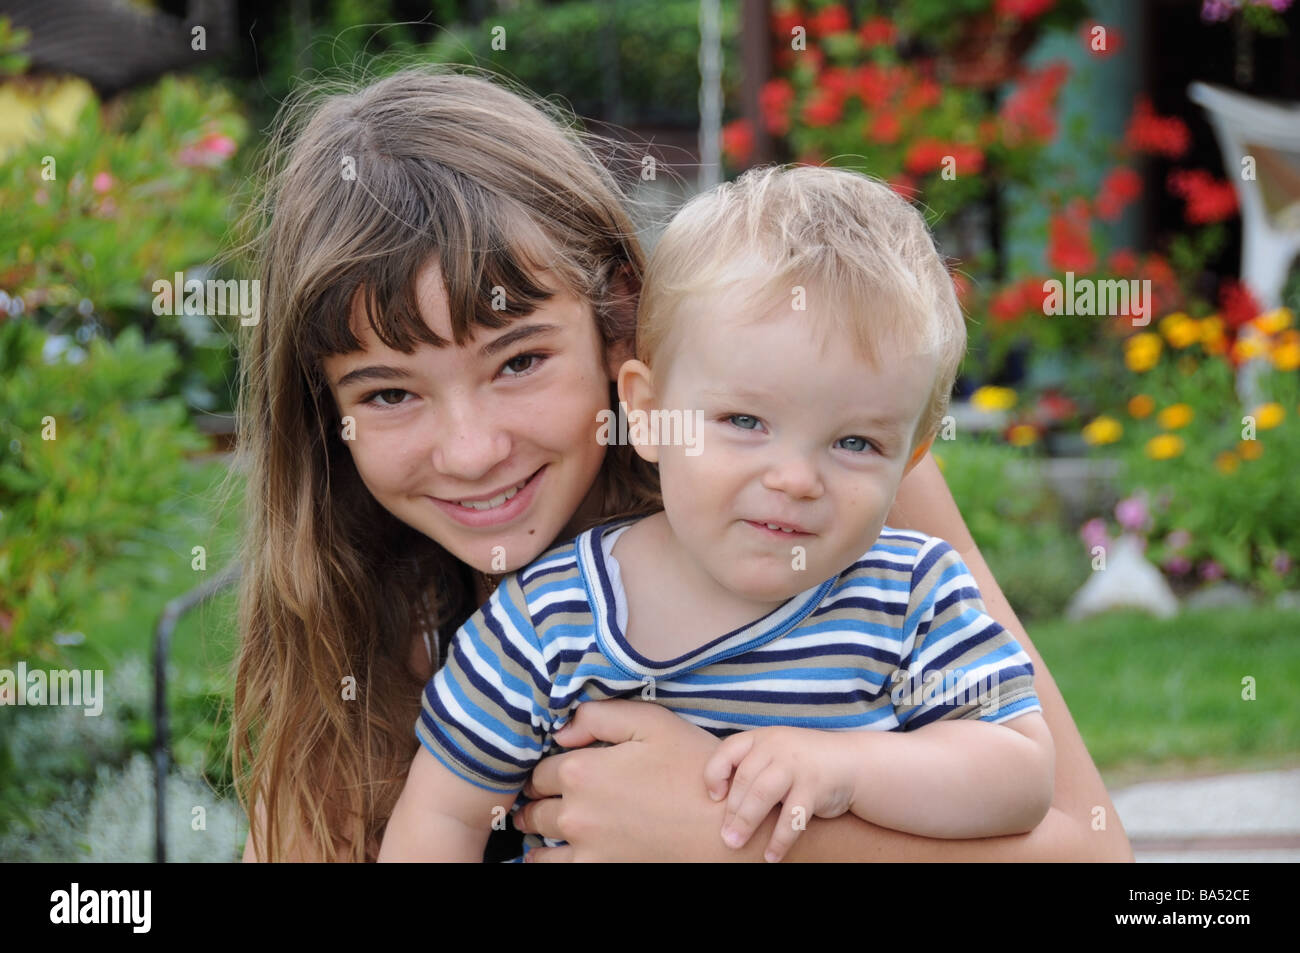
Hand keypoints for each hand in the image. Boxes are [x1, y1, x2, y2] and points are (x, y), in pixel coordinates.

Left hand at [514, 699, 743, 861]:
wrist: (724, 828)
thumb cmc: (692, 769)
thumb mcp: (651, 722)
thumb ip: (598, 717)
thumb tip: (561, 732)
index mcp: (581, 770)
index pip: (540, 768)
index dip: (545, 764)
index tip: (552, 765)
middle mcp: (574, 813)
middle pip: (534, 805)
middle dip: (535, 798)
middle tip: (536, 795)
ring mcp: (586, 848)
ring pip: (540, 840)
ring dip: (537, 829)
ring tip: (537, 822)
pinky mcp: (600, 870)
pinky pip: (554, 868)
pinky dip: (547, 860)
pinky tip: (548, 854)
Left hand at [703, 727, 856, 862]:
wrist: (851, 762)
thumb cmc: (802, 763)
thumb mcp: (776, 753)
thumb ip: (751, 767)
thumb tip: (717, 800)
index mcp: (762, 738)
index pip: (728, 752)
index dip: (714, 774)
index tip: (713, 798)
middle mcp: (777, 747)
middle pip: (744, 780)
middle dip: (731, 811)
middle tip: (724, 836)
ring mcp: (796, 766)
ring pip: (762, 796)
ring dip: (746, 823)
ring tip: (734, 843)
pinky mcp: (814, 787)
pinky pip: (791, 817)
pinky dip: (779, 839)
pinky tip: (771, 855)